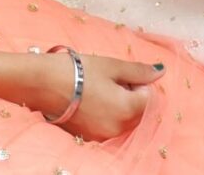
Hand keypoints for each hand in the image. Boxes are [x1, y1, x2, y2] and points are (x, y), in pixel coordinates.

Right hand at [28, 52, 160, 139]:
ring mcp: (104, 136)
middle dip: (131, 96)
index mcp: (128, 109)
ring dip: (118, 105)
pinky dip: (105, 114)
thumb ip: (138, 71)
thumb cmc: (78, 70)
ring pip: (123, 120)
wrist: (42, 84)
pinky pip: (108, 126)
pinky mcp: (90, 137)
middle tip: (109, 79)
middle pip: (138, 112)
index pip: (149, 97)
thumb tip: (160, 71)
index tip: (121, 73)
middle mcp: (119, 128)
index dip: (138, 82)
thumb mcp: (110, 65)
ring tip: (97, 88)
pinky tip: (89, 100)